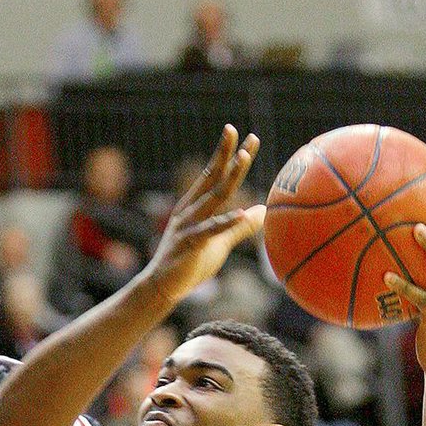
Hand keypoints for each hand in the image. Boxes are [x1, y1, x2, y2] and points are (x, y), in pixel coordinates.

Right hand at [145, 125, 263, 306]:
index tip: (248, 138)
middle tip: (248, 137)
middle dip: (230, 155)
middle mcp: (190, 211)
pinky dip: (225, 222)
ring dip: (228, 176)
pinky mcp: (188, 244)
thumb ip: (239, 227)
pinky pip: (209, 230)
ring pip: (212, 197)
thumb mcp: (219, 243)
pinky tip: (242, 212)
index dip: (231, 157)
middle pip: (214, 178)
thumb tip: (263, 211)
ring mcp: (188, 226)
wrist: (162, 289)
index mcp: (196, 207)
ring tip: (243, 158)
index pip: (216, 176)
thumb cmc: (189, 265)